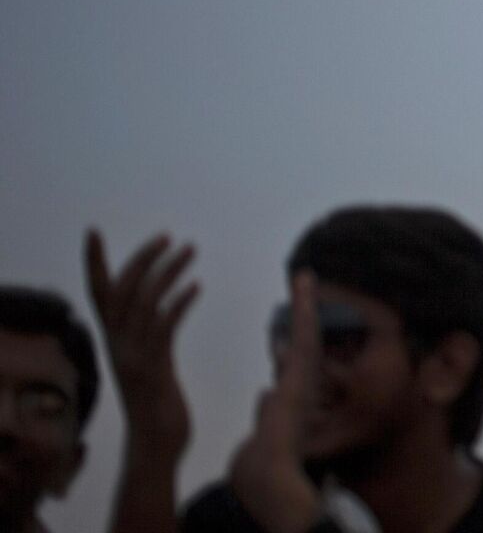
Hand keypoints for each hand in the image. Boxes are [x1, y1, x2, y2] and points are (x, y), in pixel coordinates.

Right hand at [85, 230, 199, 458]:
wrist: (156, 444)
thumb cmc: (158, 405)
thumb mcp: (151, 362)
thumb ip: (151, 336)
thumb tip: (160, 312)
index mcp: (114, 340)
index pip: (98, 293)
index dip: (94, 262)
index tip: (92, 231)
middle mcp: (117, 344)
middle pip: (121, 289)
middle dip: (143, 258)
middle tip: (168, 236)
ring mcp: (132, 356)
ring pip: (143, 302)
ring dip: (168, 272)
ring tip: (190, 249)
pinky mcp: (152, 369)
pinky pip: (162, 328)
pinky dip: (177, 303)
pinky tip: (196, 287)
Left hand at [229, 271, 321, 532]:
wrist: (272, 468)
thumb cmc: (269, 458)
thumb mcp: (267, 425)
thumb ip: (267, 407)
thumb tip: (264, 393)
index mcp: (294, 391)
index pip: (295, 356)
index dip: (298, 334)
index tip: (297, 317)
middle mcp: (305, 378)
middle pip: (306, 338)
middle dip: (306, 312)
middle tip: (304, 285)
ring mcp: (306, 371)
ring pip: (307, 329)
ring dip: (305, 302)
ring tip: (303, 278)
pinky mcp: (303, 364)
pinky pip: (304, 328)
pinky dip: (304, 304)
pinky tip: (302, 281)